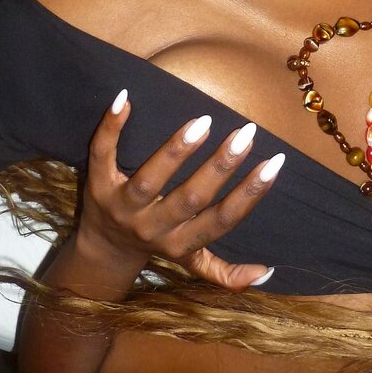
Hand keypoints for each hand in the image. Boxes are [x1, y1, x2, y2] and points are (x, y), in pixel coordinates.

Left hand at [79, 92, 282, 290]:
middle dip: (220, 165)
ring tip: (203, 121)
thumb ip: (225, 273)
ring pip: (150, 179)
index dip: (249, 193)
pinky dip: (111, 127)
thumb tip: (266, 273)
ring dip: (176, 150)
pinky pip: (102, 155)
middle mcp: (152, 227)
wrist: (102, 251)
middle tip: (247, 132)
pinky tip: (125, 99)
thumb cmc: (158, 245)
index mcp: (181, 243)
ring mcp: (122, 206)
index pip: (221, 219)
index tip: (274, 162)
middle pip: (190, 198)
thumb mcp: (191, 262)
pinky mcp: (97, 185)